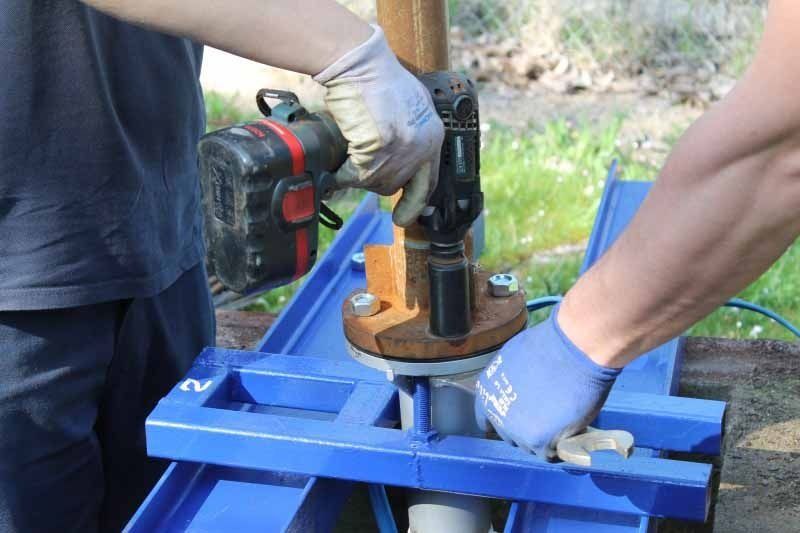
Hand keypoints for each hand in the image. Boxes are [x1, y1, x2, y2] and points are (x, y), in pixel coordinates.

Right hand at [313, 25, 443, 226]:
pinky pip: (354, 178)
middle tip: (360, 170)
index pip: (429, 182)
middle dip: (375, 179)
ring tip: (348, 153)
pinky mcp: (376, 154)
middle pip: (395, 184)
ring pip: (374, 182)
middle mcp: (421, 149)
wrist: (361, 64)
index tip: (407, 217)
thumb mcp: (410, 106)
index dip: (416, 202)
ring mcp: (399, 154)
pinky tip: (336, 165)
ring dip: (357, 174)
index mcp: (433, 137)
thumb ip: (411, 133)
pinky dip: (341, 174)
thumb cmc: (379, 77)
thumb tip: (398, 155)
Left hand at [474, 305, 620, 459]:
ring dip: (545, 438)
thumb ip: (510, 382)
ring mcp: (515, 430)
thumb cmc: (550, 346)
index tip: (519, 420)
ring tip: (561, 420)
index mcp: (487, 392)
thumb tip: (517, 394)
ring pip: (530, 446)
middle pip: (510, 436)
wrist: (575, 348)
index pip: (486, 419)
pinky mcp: (538, 441)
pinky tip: (569, 432)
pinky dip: (560, 446)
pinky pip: (549, 453)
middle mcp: (497, 413)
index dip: (505, 420)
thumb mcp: (514, 360)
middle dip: (527, 429)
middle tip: (548, 416)